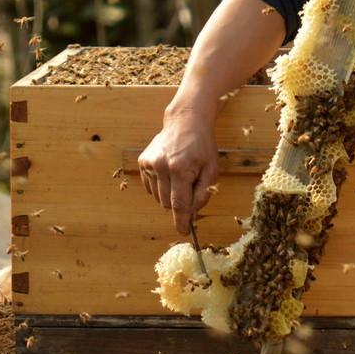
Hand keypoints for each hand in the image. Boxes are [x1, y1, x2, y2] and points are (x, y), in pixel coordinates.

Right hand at [137, 107, 219, 234]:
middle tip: (189, 187)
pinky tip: (168, 172)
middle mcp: (161, 167)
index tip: (182, 232)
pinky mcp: (143, 161)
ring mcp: (150, 164)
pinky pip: (150, 186)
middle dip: (178, 202)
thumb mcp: (212, 169)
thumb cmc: (202, 146)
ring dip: (168, 193)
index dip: (181, 221)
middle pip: (167, 203)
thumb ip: (203, 194)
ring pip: (157, 197)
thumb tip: (192, 213)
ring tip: (179, 175)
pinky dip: (160, 185)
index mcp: (181, 169)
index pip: (179, 205)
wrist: (186, 121)